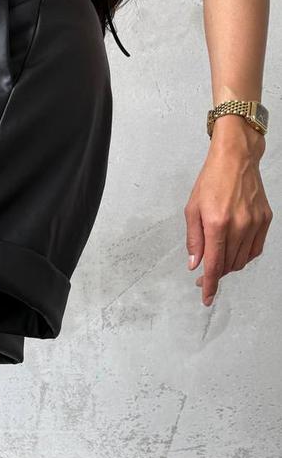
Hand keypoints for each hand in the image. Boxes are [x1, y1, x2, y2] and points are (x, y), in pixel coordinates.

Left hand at [184, 115, 272, 305]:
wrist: (236, 159)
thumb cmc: (211, 181)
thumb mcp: (192, 210)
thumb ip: (194, 240)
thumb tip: (195, 264)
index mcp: (217, 224)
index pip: (214, 265)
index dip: (209, 286)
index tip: (206, 298)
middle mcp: (239, 226)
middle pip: (228, 266)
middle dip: (215, 274)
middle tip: (204, 273)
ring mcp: (254, 223)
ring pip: (241, 260)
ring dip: (228, 266)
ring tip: (218, 257)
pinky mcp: (265, 219)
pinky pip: (255, 250)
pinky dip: (244, 256)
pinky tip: (234, 250)